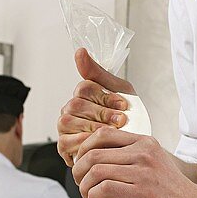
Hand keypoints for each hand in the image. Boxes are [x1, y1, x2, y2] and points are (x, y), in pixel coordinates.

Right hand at [57, 49, 135, 166]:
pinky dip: (84, 142)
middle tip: (121, 121)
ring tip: (113, 132)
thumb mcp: (121, 91)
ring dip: (94, 127)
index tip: (123, 105)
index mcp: (83, 94)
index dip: (105, 97)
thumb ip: (99, 72)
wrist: (132, 146)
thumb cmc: (126, 118)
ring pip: (68, 121)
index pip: (84, 87)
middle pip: (76, 104)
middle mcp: (71, 109)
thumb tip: (79, 51)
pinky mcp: (64, 145)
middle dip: (102, 113)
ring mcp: (66, 127)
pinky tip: (100, 143)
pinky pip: (66, 141)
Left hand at [72, 127, 196, 197]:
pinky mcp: (141, 192)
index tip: (82, 164)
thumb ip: (129, 165)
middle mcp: (143, 153)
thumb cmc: (175, 194)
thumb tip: (97, 177)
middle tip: (81, 183)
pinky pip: (104, 189)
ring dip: (84, 187)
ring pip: (96, 171)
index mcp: (146, 143)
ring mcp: (142, 172)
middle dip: (79, 170)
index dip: (85, 149)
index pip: (103, 134)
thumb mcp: (154, 167)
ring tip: (88, 197)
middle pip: (93, 153)